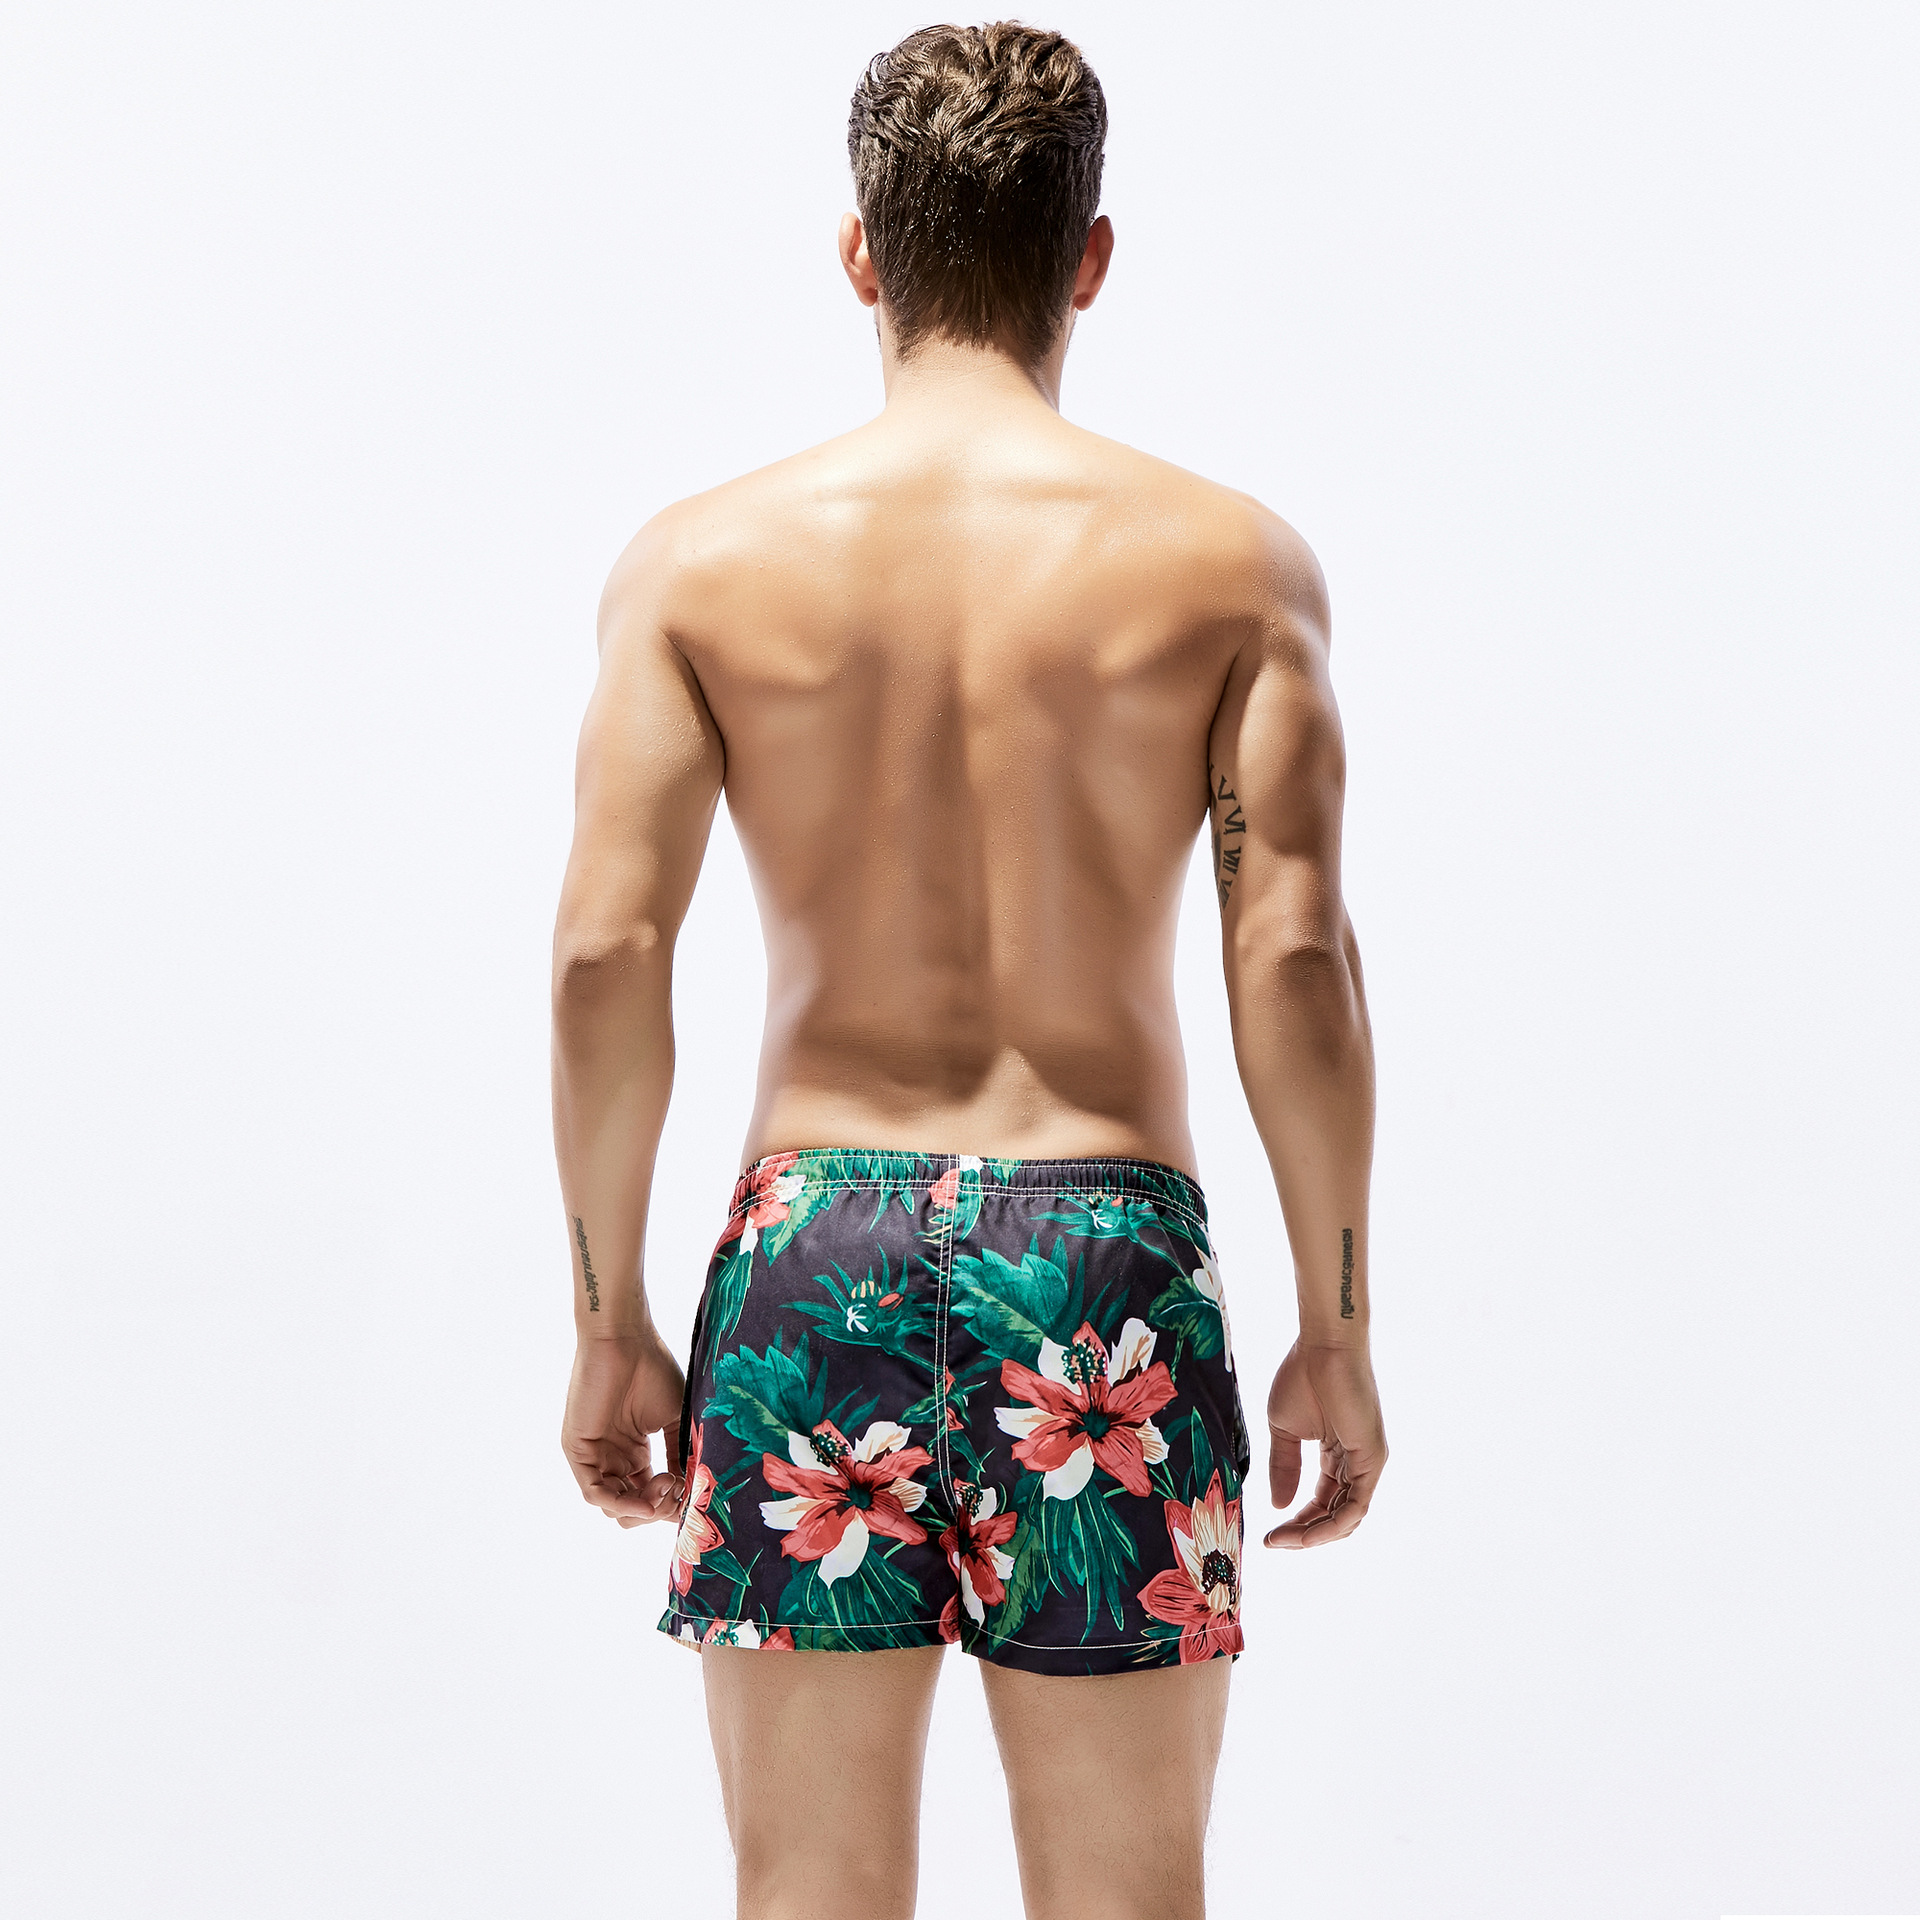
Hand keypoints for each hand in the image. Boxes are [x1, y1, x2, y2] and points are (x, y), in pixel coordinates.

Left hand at [562, 1321, 686, 1529]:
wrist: (626, 1339)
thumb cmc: (652, 1368)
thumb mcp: (674, 1419)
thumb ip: (680, 1455)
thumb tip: (695, 1488)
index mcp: (634, 1452)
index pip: (649, 1496)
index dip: (671, 1502)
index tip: (692, 1493)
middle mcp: (613, 1458)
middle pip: (631, 1507)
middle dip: (658, 1509)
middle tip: (678, 1491)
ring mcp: (594, 1456)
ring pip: (613, 1506)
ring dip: (643, 1507)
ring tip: (667, 1485)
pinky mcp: (578, 1451)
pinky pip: (594, 1492)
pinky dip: (621, 1502)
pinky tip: (647, 1499)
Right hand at [1264, 1340, 1386, 1547]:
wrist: (1322, 1347)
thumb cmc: (1302, 1376)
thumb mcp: (1283, 1430)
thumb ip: (1284, 1468)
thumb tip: (1278, 1505)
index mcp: (1335, 1455)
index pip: (1320, 1501)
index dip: (1295, 1522)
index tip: (1267, 1534)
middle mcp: (1354, 1463)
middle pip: (1333, 1514)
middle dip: (1302, 1533)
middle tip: (1273, 1543)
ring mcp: (1366, 1462)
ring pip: (1346, 1517)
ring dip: (1314, 1535)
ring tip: (1284, 1540)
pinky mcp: (1372, 1458)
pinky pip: (1356, 1505)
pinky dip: (1332, 1524)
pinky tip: (1306, 1532)